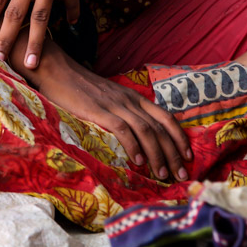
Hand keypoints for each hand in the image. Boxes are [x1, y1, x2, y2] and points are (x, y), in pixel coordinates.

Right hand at [33, 51, 191, 180]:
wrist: (58, 70)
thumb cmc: (81, 88)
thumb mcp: (109, 98)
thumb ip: (122, 112)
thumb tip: (135, 136)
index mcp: (134, 97)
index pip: (165, 117)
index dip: (179, 137)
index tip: (188, 156)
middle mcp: (129, 101)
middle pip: (159, 128)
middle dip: (173, 153)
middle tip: (180, 175)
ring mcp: (115, 105)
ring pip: (145, 130)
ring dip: (157, 154)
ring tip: (162, 174)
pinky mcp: (98, 110)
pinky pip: (122, 128)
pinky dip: (133, 145)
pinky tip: (138, 161)